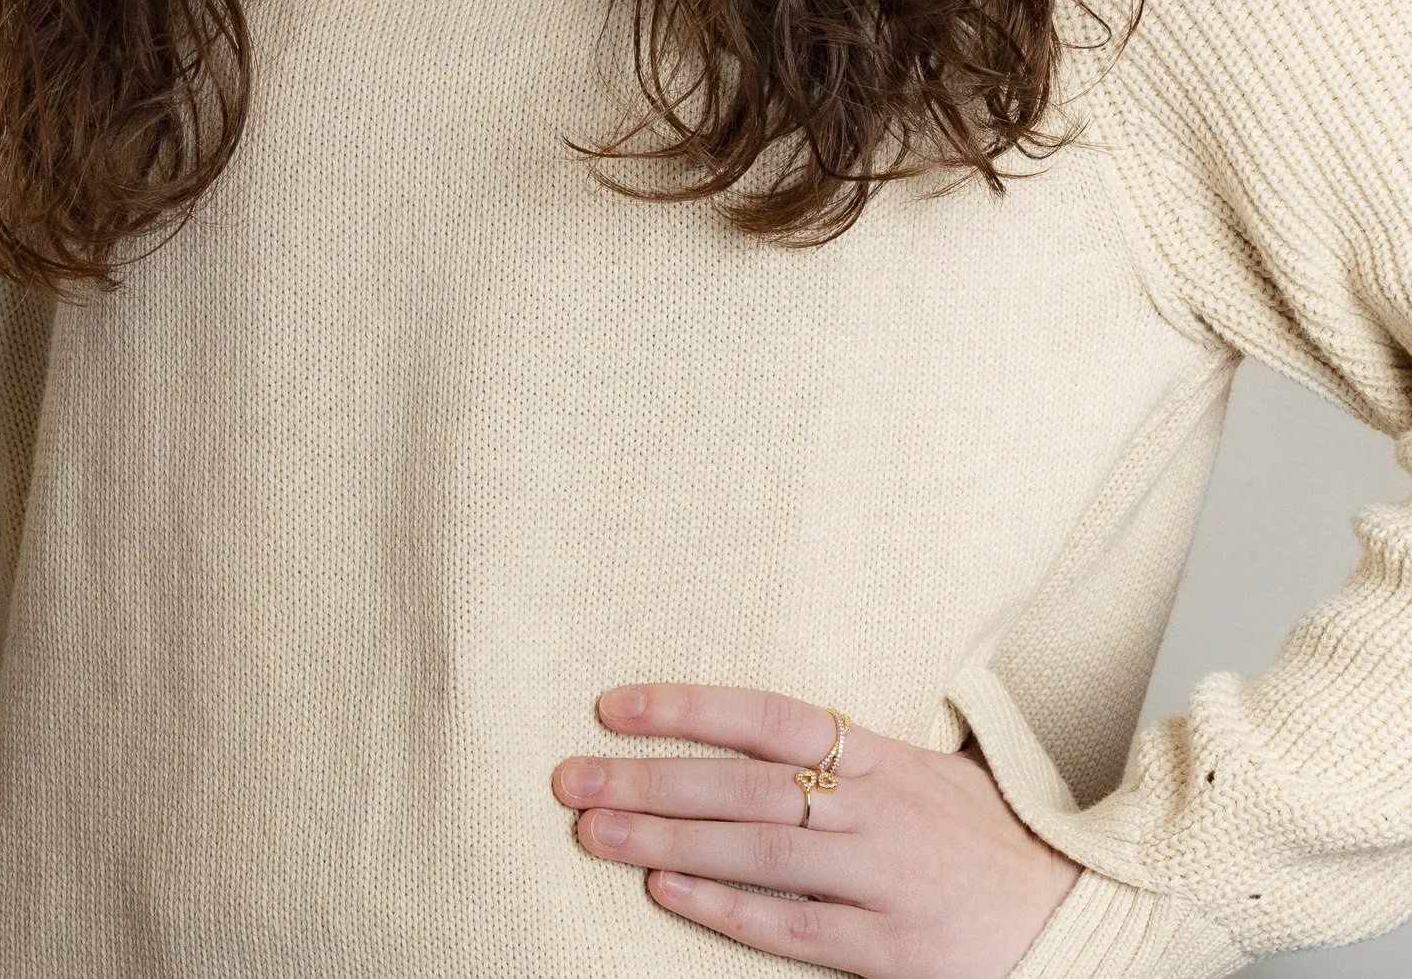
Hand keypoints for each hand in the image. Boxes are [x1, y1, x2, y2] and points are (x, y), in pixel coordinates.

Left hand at [551, 683, 1078, 977]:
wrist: (1082, 914)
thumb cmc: (988, 840)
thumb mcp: (924, 772)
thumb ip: (847, 756)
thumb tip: (754, 737)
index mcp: (881, 755)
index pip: (767, 716)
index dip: (687, 706)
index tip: (611, 706)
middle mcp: (875, 807)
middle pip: (741, 783)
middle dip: (649, 779)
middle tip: (571, 778)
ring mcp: (883, 877)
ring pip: (755, 851)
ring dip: (665, 842)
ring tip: (595, 833)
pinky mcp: (893, 948)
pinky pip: (792, 926)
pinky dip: (724, 909)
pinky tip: (666, 894)